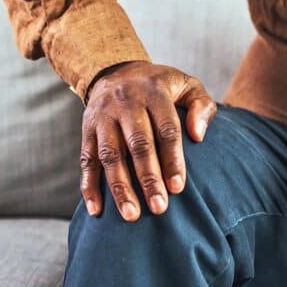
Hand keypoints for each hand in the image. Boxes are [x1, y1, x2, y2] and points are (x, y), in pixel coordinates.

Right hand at [80, 61, 215, 221]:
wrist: (115, 70)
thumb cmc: (161, 87)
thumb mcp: (186, 84)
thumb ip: (201, 106)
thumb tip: (198, 136)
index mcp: (154, 93)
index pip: (165, 129)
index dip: (172, 159)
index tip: (178, 188)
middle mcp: (126, 104)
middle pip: (137, 145)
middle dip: (148, 178)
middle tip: (159, 208)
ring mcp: (103, 117)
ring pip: (110, 155)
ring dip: (119, 187)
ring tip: (131, 215)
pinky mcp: (87, 129)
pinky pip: (86, 160)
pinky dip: (89, 186)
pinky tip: (96, 211)